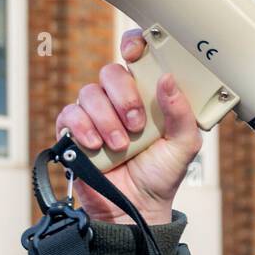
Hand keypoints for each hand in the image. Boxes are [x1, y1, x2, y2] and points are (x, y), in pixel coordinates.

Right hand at [54, 29, 201, 225]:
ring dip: (107, 120)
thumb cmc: (160, 176)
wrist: (136, 209)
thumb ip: (182, 113)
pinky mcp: (75, 133)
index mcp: (147, 96)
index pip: (136, 58)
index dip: (133, 46)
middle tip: (136, 123)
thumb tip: (168, 79)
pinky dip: (83, 128)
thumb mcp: (184, 146)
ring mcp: (96, 116)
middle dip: (124, 96)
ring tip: (121, 146)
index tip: (135, 53)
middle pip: (111, 72)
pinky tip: (96, 146)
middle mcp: (119, 101)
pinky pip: (70, 115)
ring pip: (90, 93)